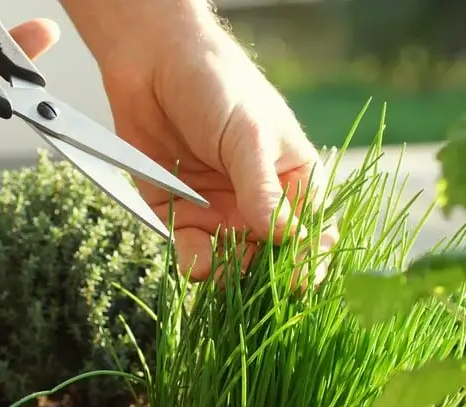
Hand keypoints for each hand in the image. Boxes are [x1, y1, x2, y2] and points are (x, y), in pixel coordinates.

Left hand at [99, 27, 337, 281]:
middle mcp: (260, 204)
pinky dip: (195, 263)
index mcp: (293, 181)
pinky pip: (192, 253)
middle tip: (257, 284)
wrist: (153, 64)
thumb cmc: (217, 86)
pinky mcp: (180, 216)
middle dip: (266, 276)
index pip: (313, 232)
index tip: (301, 278)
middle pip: (273, 258)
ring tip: (223, 271)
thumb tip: (285, 237)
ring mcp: (221, 213)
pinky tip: (196, 262)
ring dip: (230, 274)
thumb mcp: (248, 135)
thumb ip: (263, 189)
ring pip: (233, 265)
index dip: (310, 259)